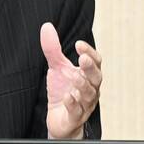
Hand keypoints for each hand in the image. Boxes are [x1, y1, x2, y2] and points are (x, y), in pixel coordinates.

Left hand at [39, 22, 101, 138]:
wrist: (58, 118)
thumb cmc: (63, 90)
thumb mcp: (56, 68)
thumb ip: (53, 49)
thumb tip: (47, 26)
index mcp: (88, 75)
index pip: (95, 62)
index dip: (89, 53)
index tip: (79, 44)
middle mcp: (91, 89)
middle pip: (96, 77)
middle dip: (90, 68)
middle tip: (82, 59)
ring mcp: (85, 104)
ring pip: (89, 95)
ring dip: (82, 85)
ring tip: (74, 77)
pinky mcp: (75, 117)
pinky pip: (77, 111)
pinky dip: (73, 104)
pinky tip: (68, 97)